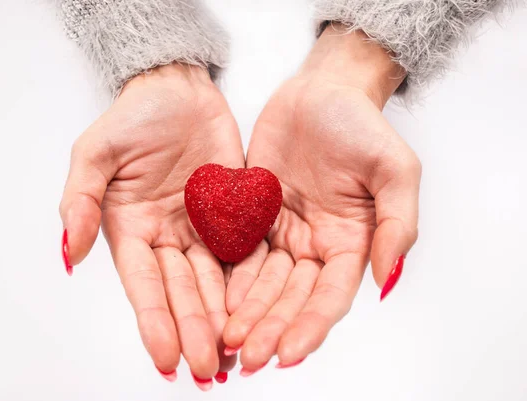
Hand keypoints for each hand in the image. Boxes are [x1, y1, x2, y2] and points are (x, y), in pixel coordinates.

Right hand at [59, 63, 242, 386]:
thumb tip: (68, 253)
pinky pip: (244, 251)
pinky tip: (258, 309)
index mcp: (131, 229)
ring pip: (214, 280)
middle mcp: (166, 237)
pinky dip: (249, 282)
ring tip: (234, 352)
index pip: (144, 284)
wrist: (179, 89)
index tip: (166, 358)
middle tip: (208, 368)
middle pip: (182, 290)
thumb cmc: (134, 116)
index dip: (154, 321)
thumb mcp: (95, 153)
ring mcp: (202, 228)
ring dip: (222, 317)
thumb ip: (81, 201)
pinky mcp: (233, 214)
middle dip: (193, 330)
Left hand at [223, 23, 420, 372]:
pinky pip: (239, 253)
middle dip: (271, 328)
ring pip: (263, 283)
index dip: (310, 326)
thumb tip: (387, 279)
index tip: (288, 353)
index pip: (330, 296)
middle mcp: (315, 245)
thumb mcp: (395, 169)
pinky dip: (230, 278)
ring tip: (228, 339)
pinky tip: (217, 300)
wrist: (321, 91)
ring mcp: (283, 232)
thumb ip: (396, 224)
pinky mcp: (253, 215)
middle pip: (292, 298)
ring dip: (247, 313)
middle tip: (248, 356)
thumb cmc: (361, 124)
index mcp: (351, 242)